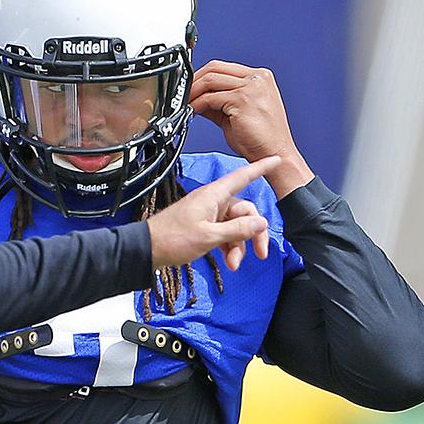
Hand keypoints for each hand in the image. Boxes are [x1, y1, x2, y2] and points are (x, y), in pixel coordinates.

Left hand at [146, 156, 281, 271]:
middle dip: (253, 233)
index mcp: (213, 196)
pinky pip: (224, 233)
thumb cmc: (171, 239)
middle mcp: (212, 202)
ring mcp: (207, 214)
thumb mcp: (208, 236)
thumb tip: (261, 223)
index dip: (261, 168)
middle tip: (260, 253)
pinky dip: (228, 246)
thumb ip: (237, 230)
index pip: (243, 176)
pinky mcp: (202, 226)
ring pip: (236, 226)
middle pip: (245, 211)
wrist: (146, 251)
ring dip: (239, 245)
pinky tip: (228, 261)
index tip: (276, 159)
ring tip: (234, 264)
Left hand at [189, 62, 312, 198]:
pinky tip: (192, 112)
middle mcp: (257, 78)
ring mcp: (252, 87)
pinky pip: (210, 98)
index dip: (200, 76)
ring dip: (192, 92)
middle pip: (215, 68)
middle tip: (181, 95)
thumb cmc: (260, 138)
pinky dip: (197, 104)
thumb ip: (218, 101)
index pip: (223, 67)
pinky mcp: (243, 100)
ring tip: (184, 104)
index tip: (188, 88)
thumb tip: (197, 99)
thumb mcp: (236, 113)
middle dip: (193, 80)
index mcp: (259, 77)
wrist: (275, 153)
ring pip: (210, 79)